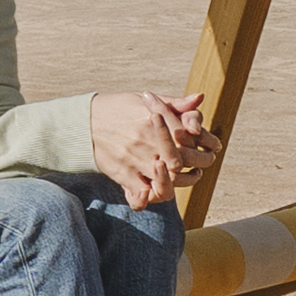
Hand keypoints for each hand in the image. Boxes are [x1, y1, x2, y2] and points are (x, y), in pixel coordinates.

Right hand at [88, 88, 206, 211]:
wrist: (82, 122)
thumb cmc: (118, 108)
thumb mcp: (144, 100)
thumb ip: (174, 103)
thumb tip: (199, 98)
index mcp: (153, 120)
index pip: (190, 137)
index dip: (206, 142)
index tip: (212, 145)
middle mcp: (145, 142)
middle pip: (182, 161)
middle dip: (200, 163)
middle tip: (204, 163)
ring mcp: (134, 161)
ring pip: (167, 182)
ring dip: (183, 182)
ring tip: (191, 175)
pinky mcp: (123, 175)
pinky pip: (142, 195)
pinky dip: (153, 198)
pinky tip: (161, 190)